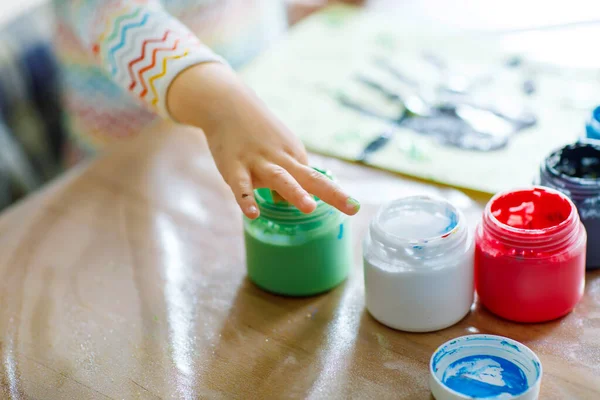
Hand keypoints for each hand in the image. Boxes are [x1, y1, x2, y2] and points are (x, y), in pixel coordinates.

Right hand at [167, 63, 360, 218]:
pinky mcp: (234, 167)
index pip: (315, 181)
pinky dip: (246, 199)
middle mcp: (281, 159)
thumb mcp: (276, 151)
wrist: (226, 104)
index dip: (332, 195)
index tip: (352, 207)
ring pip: (280, 179)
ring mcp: (258, 162)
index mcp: (294, 156)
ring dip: (295, 193)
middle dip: (332, 193)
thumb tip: (285, 202)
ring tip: (310, 208)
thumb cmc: (254, 132)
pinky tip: (253, 214)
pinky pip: (241, 186)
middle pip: (310, 178)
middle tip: (352, 208)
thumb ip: (284, 177)